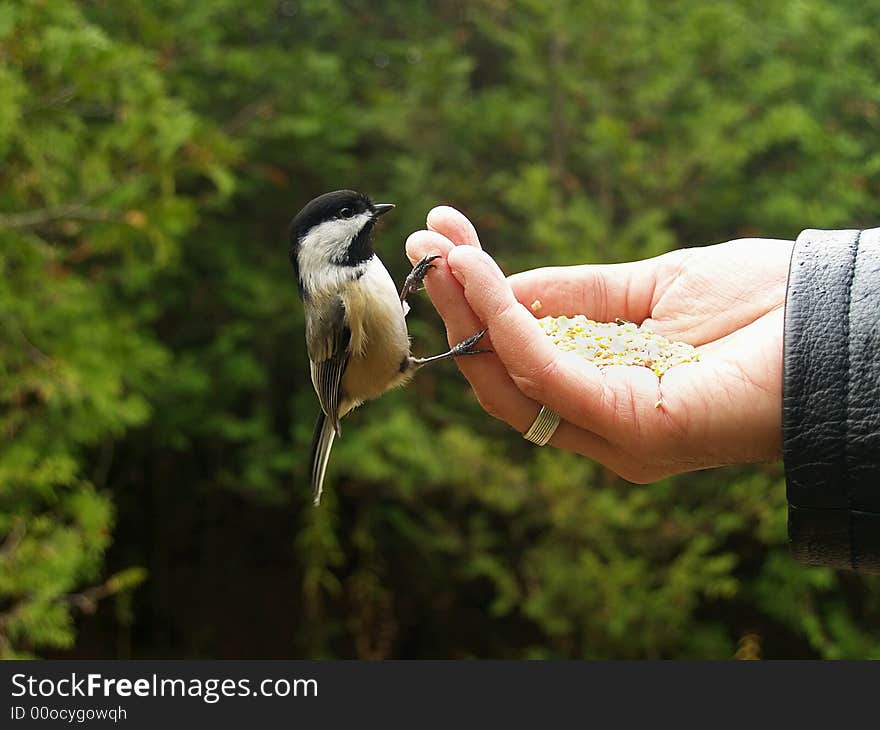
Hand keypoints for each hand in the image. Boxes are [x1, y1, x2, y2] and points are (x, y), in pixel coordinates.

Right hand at [406, 206, 791, 481]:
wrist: (841, 322)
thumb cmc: (762, 307)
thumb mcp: (651, 287)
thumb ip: (576, 294)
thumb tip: (500, 283)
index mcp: (608, 392)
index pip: (523, 355)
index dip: (480, 303)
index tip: (446, 244)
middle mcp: (602, 423)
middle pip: (505, 374)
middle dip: (462, 309)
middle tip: (428, 249)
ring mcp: (615, 433)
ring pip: (513, 378)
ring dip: (472, 314)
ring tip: (445, 256)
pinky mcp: (631, 427)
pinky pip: (547, 374)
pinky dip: (507, 325)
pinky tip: (482, 277)